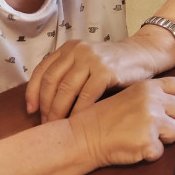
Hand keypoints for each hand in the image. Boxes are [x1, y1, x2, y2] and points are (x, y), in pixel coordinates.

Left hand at [26, 38, 161, 122]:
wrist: (143, 54)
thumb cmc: (114, 64)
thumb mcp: (88, 61)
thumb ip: (70, 73)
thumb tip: (45, 102)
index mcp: (69, 48)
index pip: (42, 71)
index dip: (32, 93)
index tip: (31, 111)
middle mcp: (78, 51)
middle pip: (52, 82)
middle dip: (46, 107)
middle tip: (45, 125)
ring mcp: (92, 59)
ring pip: (66, 90)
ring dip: (59, 111)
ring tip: (58, 126)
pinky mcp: (106, 71)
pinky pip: (86, 95)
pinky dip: (79, 111)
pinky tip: (78, 122)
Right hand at [68, 77, 174, 166]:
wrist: (83, 135)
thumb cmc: (103, 118)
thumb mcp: (129, 97)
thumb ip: (153, 98)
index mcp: (149, 87)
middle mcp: (153, 100)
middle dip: (173, 122)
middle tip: (153, 127)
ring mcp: (152, 120)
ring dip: (161, 139)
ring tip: (138, 136)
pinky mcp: (148, 140)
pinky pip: (160, 152)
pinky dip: (148, 154)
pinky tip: (132, 147)